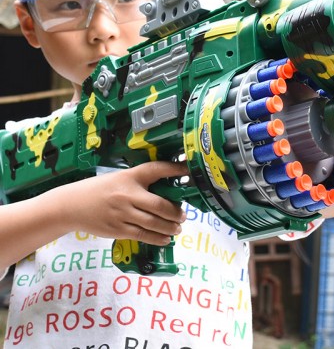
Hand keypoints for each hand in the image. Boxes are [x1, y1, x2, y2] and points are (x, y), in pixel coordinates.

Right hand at [58, 161, 187, 245]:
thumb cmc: (99, 190)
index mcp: (129, 177)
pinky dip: (157, 238)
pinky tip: (165, 238)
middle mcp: (127, 194)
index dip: (174, 169)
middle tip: (183, 215)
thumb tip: (166, 191)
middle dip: (175, 212)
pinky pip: (142, 235)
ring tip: (177, 228)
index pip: (156, 169)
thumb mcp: (119, 179)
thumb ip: (139, 183)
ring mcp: (122, 213)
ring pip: (153, 223)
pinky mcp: (117, 229)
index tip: (188, 170)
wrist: (71, 205)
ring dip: (169, 227)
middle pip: (159, 205)